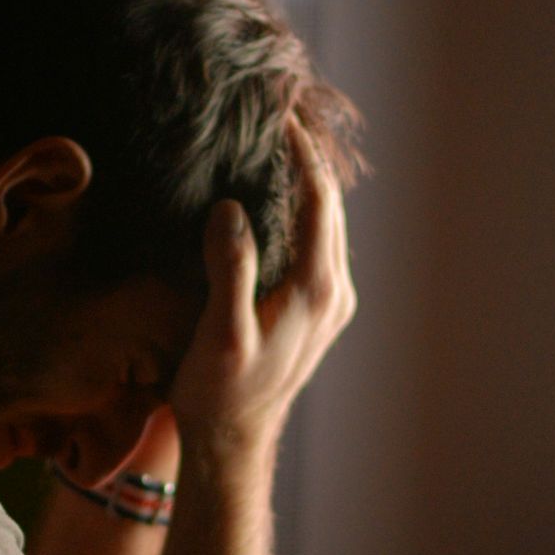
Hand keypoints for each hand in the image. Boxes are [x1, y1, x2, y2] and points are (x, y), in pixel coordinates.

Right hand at [169, 119, 354, 459]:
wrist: (232, 442)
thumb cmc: (220, 392)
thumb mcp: (219, 332)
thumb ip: (230, 268)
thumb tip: (231, 208)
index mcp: (316, 290)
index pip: (319, 200)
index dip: (302, 152)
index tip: (281, 112)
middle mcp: (334, 291)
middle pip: (331, 205)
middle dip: (308, 158)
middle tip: (278, 114)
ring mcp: (331, 301)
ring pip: (327, 224)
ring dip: (306, 182)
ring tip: (277, 144)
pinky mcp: (318, 309)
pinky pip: (317, 244)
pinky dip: (301, 211)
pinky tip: (275, 197)